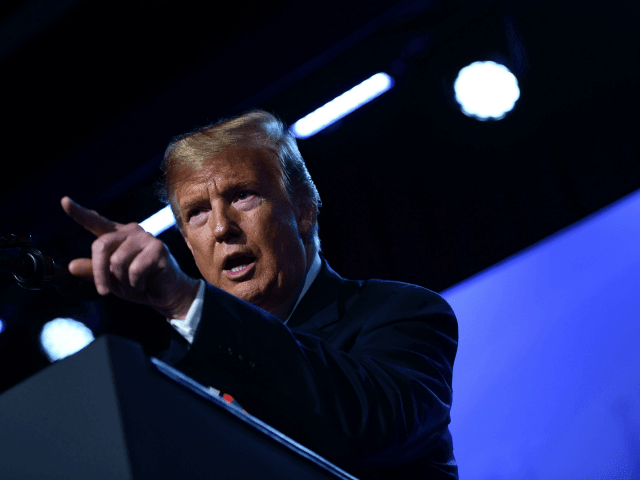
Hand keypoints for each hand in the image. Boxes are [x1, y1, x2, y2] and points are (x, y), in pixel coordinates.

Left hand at [61, 196, 199, 319]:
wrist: (167, 295)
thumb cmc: (140, 284)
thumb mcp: (111, 280)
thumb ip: (93, 271)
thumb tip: (71, 265)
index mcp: (118, 236)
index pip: (96, 222)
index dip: (79, 213)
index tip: (64, 202)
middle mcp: (131, 232)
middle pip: (101, 246)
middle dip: (99, 273)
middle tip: (103, 292)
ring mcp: (146, 238)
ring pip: (117, 261)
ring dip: (122, 281)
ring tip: (135, 284)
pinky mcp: (158, 249)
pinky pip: (134, 270)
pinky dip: (136, 284)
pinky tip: (146, 283)